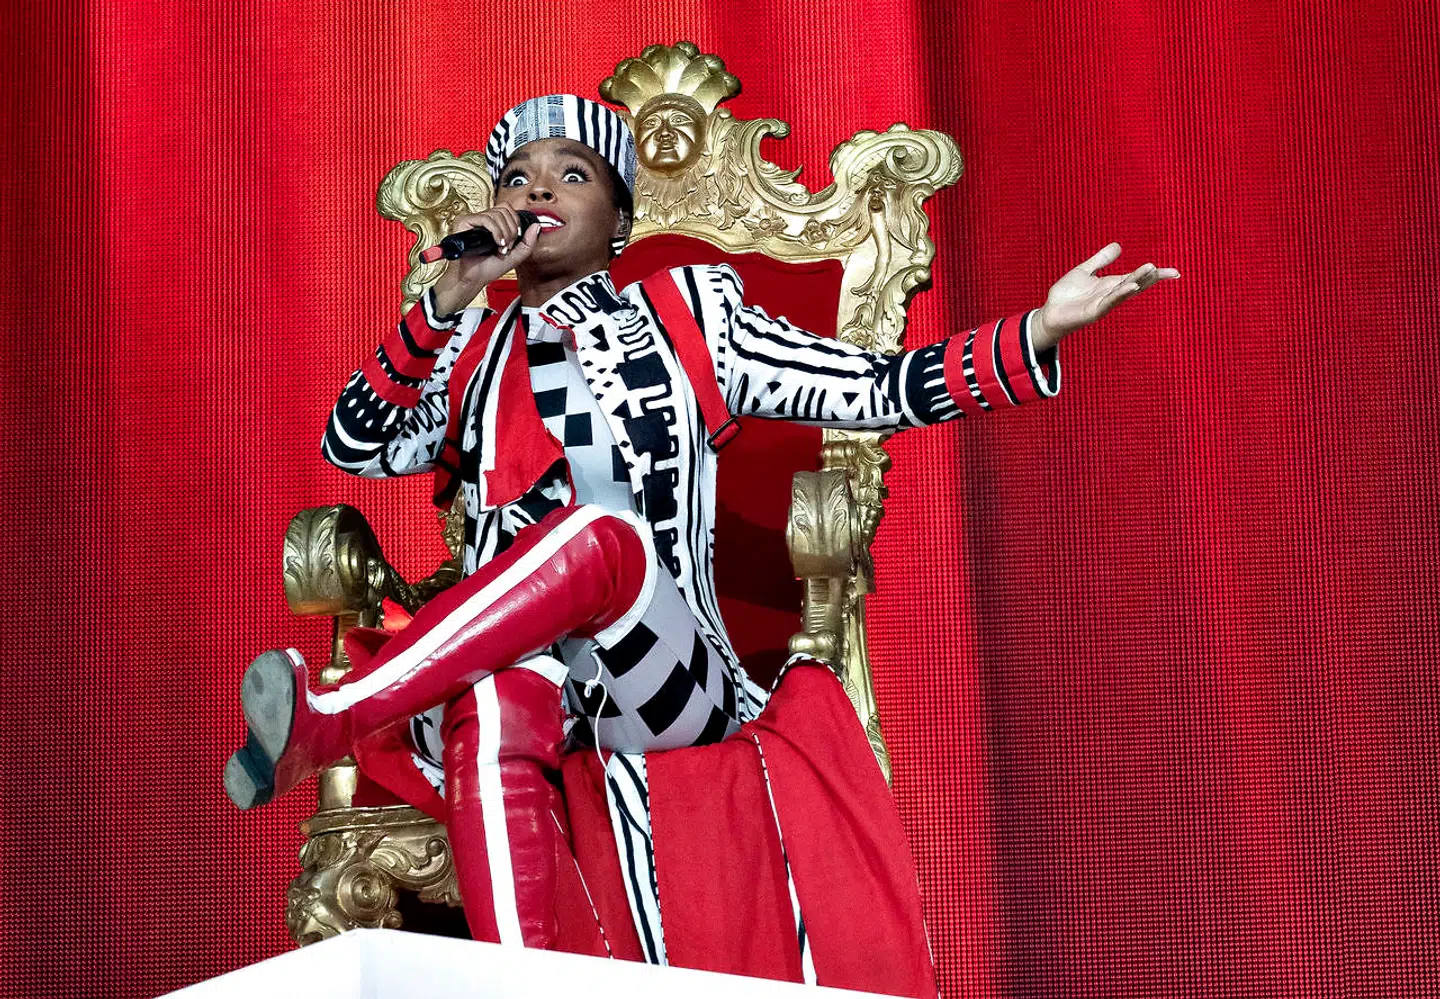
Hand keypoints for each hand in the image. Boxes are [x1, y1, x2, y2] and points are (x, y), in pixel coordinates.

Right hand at [429, 206, 540, 315]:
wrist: (473, 279)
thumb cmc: (488, 269)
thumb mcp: (515, 256)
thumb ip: (528, 242)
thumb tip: (536, 226)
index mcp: (493, 225)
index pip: (508, 209)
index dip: (515, 224)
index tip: (512, 242)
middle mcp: (482, 220)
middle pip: (505, 209)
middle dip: (511, 230)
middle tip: (506, 246)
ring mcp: (473, 220)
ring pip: (497, 214)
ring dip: (504, 233)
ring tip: (500, 247)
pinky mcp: (464, 222)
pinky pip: (486, 219)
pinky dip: (496, 231)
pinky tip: (496, 243)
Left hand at [1032, 243, 1179, 351]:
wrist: (1050, 312)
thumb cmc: (1067, 295)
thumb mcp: (1085, 271)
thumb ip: (1101, 260)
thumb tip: (1118, 246)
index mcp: (1111, 285)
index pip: (1137, 278)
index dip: (1155, 275)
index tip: (1175, 272)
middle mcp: (1111, 294)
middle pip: (1136, 284)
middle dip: (1150, 277)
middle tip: (1168, 271)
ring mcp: (1104, 304)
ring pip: (1125, 291)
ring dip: (1138, 281)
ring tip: (1152, 270)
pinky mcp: (1094, 312)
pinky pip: (1110, 302)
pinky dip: (1120, 294)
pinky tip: (1131, 286)